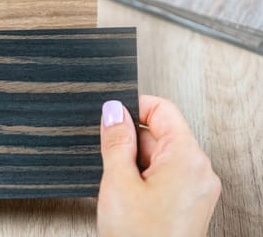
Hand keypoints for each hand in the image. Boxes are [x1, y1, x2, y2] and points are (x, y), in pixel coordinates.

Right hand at [97, 96, 220, 235]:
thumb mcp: (118, 182)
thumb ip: (116, 140)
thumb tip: (113, 111)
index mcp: (187, 158)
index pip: (163, 109)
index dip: (134, 108)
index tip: (112, 116)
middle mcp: (199, 170)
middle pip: (161, 133)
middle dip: (131, 141)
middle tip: (111, 162)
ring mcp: (196, 187)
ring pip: (160, 155)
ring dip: (134, 162)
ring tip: (120, 187)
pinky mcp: (189, 202)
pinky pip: (164, 175)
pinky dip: (143, 178)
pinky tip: (127, 196)